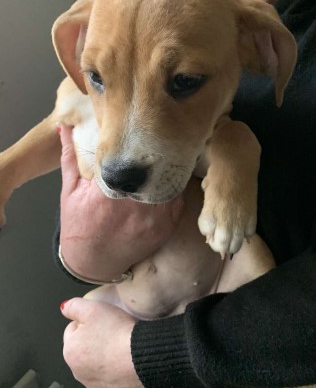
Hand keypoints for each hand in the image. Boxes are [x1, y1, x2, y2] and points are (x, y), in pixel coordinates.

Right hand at [58, 125, 183, 281]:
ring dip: (169, 169)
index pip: (130, 158)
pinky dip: (175, 187)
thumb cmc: (79, 225)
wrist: (93, 261)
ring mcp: (154, 218)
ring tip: (166, 154)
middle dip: (156, 153)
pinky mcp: (166, 227)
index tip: (138, 130)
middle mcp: (136, 206)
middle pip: (156, 168)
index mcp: (110, 193)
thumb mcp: (70, 189)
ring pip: (172, 182)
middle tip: (158, 137)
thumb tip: (65, 125)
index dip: (136, 142)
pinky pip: (179, 199)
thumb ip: (71, 156)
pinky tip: (169, 178)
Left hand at [61, 298, 143, 387]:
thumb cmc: (117, 332)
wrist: (141, 356)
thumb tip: (65, 308)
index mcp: (70, 350)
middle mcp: (77, 372)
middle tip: (111, 331)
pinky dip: (112, 370)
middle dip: (93, 340)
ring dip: (102, 356)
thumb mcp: (93, 308)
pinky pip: (107, 378)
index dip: (88, 321)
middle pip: (82, 348)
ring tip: (119, 345)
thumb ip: (74, 306)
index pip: (73, 330)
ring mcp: (92, 385)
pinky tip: (122, 360)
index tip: (102, 320)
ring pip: (94, 365)